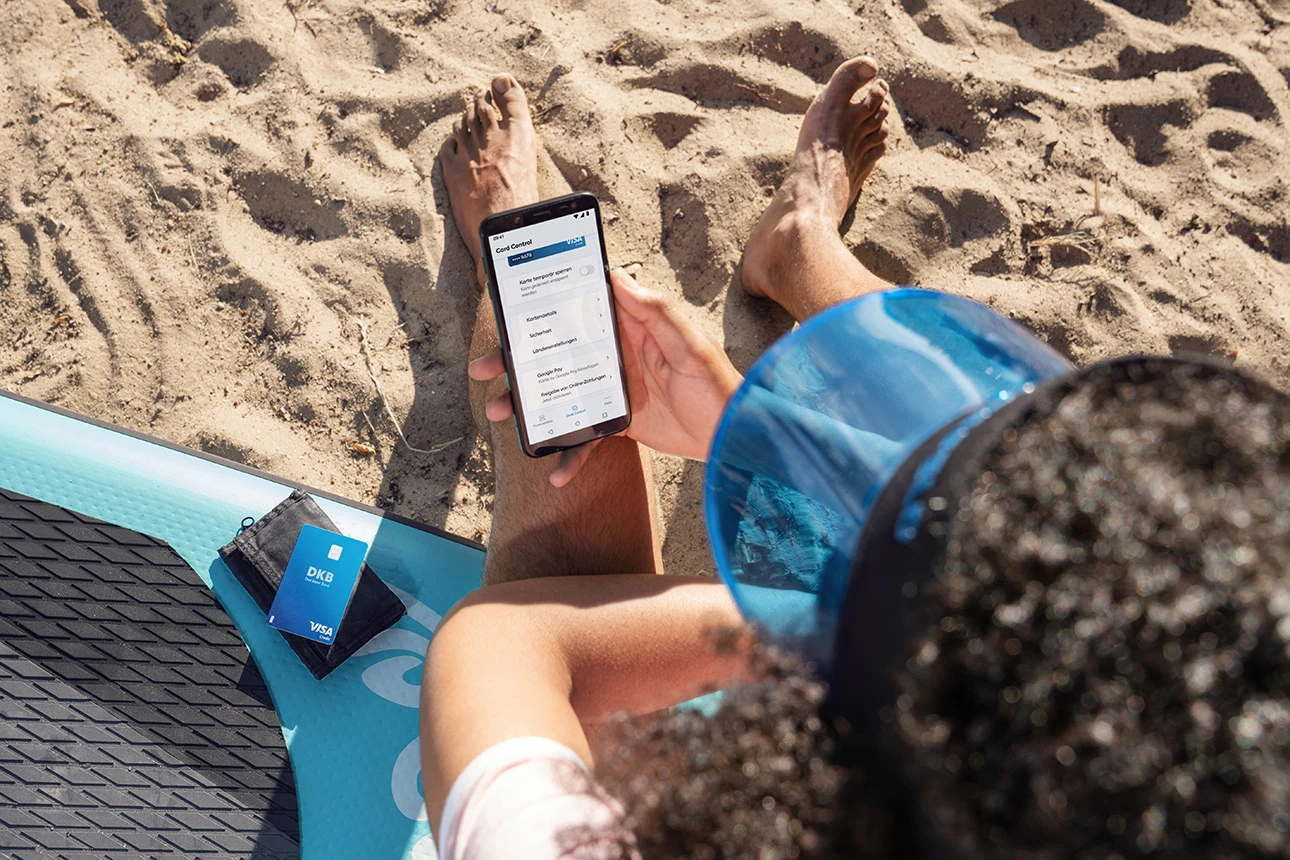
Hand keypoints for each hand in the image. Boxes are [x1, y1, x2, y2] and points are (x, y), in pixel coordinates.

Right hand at [469, 269, 743, 486]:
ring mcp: (612, 390)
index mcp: (628, 328)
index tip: (507, 310)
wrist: (733, 433)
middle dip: (516, 360)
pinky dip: (569, 453)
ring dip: (528, 404)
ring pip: (559, 392)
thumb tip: (617, 276)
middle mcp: (614, 355)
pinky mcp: (617, 423)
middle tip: (483, 368)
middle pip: (555, 352)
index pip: (578, 309)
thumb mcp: (689, 345)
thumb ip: (656, 312)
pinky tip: (556, 472)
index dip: (542, 308)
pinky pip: (584, 436)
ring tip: (500, 413)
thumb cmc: (717, 383)